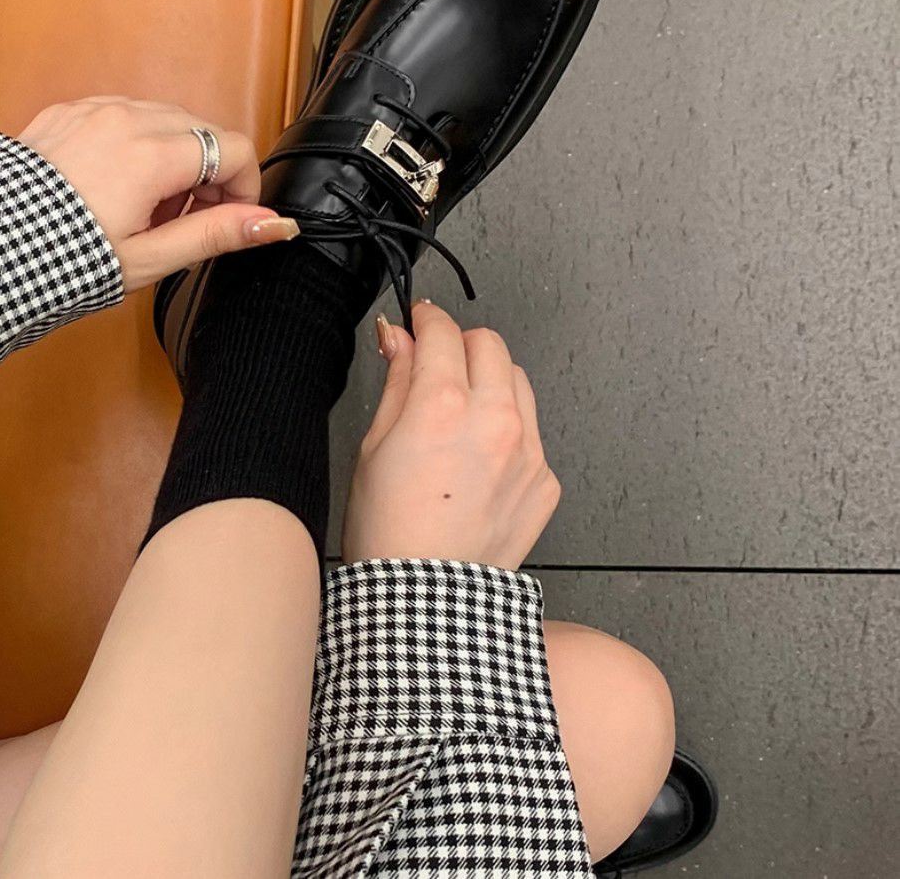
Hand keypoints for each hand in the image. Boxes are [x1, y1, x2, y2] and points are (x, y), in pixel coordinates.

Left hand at [17, 96, 298, 293]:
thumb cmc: (57, 260)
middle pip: (203, 131)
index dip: (243, 188)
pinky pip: (125, 114)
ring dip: (172, 158)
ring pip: (166, 119)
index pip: (234, 149)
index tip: (226, 219)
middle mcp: (126, 119)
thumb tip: (274, 224)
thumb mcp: (149, 259)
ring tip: (143, 207)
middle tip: (179, 222)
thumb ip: (217, 234)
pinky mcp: (69, 111)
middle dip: (207, 175)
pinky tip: (114, 185)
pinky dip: (136, 143)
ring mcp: (94, 109)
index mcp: (152, 155)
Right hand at [342, 301, 560, 569]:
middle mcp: (494, 421)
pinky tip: (478, 455)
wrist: (426, 599)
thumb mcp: (373, 446)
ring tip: (460, 410)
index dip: (425, 318)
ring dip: (489, 379)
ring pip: (517, 380)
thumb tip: (401, 341)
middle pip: (489, 344)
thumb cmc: (390, 534)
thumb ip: (397, 382)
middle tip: (436, 363)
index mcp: (442, 407)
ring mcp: (527, 451)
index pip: (443, 331)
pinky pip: (531, 429)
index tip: (418, 320)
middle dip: (460, 344)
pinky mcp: (544, 479)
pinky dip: (507, 427)